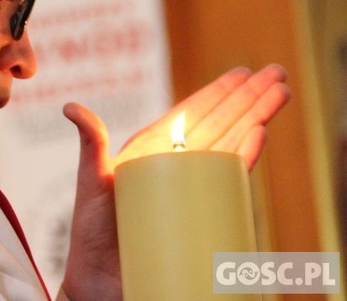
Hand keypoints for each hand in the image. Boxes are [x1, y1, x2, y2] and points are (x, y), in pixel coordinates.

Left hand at [58, 64, 289, 299]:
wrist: (102, 283)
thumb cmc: (93, 233)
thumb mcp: (92, 182)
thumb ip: (91, 145)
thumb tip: (71, 106)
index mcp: (154, 152)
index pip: (192, 115)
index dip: (218, 92)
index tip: (243, 73)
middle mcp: (177, 166)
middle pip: (220, 123)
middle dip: (248, 97)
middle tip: (276, 72)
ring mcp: (193, 189)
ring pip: (231, 143)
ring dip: (256, 117)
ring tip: (280, 93)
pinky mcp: (204, 213)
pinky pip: (230, 180)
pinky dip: (246, 156)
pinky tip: (260, 134)